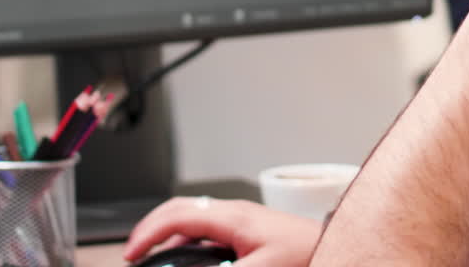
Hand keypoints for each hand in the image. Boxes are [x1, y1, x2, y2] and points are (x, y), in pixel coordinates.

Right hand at [124, 197, 319, 266]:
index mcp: (234, 218)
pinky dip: (188, 240)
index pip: (178, 216)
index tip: (131, 254)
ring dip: (170, 234)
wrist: (337, 245)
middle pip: (181, 209)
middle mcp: (235, 213)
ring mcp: (242, 220)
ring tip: (155, 256)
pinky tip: (187, 258)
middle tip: (135, 253)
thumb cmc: (308, 253)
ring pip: (193, 218)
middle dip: (152, 229)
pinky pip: (208, 228)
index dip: (149, 234)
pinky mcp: (249, 230)